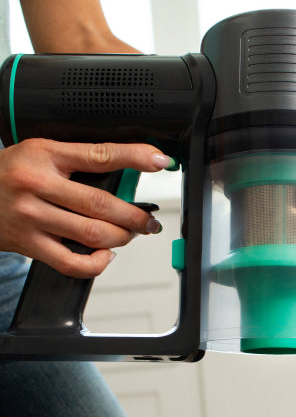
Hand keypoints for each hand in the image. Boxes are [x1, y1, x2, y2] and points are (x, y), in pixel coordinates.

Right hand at [0, 139, 172, 277]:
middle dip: (135, 216)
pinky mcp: (29, 244)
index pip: (99, 155)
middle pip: (101, 204)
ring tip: (130, 234)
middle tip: (148, 220)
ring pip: (92, 234)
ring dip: (121, 237)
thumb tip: (125, 172)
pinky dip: (97, 264)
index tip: (160, 161)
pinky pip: (71, 263)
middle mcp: (37, 186)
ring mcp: (32, 218)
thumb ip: (78, 161)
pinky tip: (106, 255)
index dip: (134, 158)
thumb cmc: (10, 173)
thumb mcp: (40, 153)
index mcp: (44, 155)